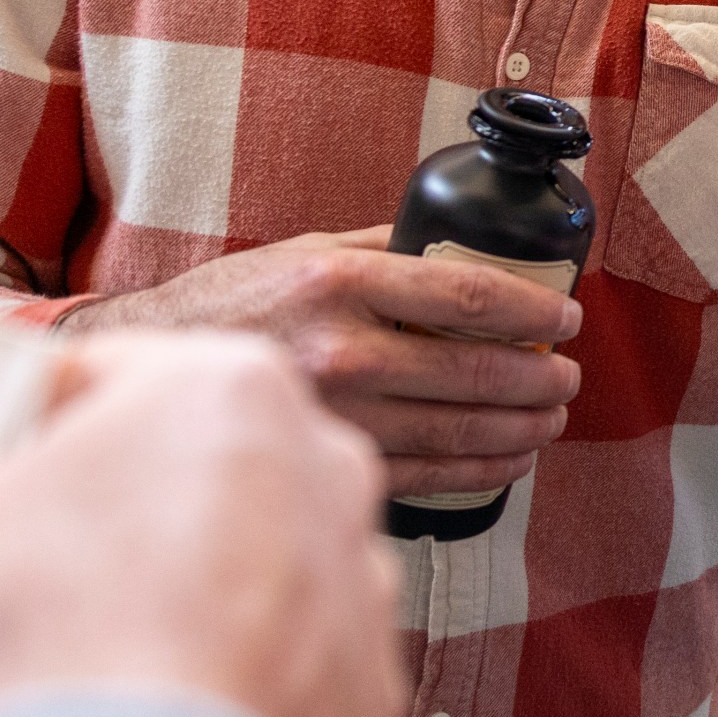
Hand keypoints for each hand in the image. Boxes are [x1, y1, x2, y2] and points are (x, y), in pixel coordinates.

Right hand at [0, 330, 410, 716]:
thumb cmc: (19, 674)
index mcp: (228, 389)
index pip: (75, 391)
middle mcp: (327, 474)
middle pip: (151, 482)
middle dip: (68, 531)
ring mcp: (361, 591)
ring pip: (212, 576)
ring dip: (138, 611)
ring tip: (48, 676)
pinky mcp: (367, 701)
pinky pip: (263, 674)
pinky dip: (199, 696)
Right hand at [63, 228, 582, 498]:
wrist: (148, 370)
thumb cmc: (229, 305)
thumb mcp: (302, 250)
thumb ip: (382, 247)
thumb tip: (462, 242)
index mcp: (339, 282)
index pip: (466, 296)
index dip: (531, 309)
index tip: (566, 316)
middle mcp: (342, 350)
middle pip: (475, 370)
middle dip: (539, 376)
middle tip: (568, 376)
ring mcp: (336, 415)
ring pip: (460, 429)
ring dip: (521, 427)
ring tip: (551, 419)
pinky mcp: (327, 463)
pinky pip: (427, 474)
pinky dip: (480, 471)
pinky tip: (508, 460)